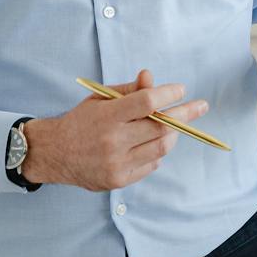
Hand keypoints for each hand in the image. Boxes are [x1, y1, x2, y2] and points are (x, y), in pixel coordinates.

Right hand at [19, 69, 208, 191]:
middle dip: (185, 114)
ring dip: (172, 134)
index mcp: (107, 116)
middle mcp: (112, 141)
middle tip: (200, 107)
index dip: (168, 94)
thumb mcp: (100, 98)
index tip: (181, 90)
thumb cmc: (81, 121)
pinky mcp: (119, 180)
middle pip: (161, 127)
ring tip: (173, 126)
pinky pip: (151, 164)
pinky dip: (157, 151)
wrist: (56, 153)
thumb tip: (151, 77)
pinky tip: (150, 144)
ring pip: (161, 147)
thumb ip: (128, 89)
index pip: (147, 102)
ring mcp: (116, 163)